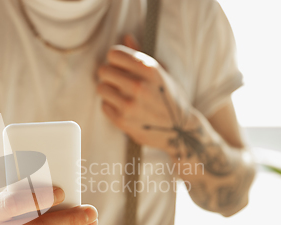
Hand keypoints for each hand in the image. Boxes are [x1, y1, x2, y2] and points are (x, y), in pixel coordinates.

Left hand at [97, 35, 193, 155]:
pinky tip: (122, 107)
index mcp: (149, 69)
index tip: (119, 65)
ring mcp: (129, 104)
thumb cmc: (169, 97)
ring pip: (101, 88)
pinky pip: (104, 105)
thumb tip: (126, 37)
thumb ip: (141, 54)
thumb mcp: (161, 72)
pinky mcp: (122, 121)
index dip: (114, 59)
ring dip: (108, 90)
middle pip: (103, 70)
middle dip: (109, 74)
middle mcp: (138, 86)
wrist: (179, 130)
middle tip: (117, 81)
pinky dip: (110, 106)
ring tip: (119, 94)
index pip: (114, 54)